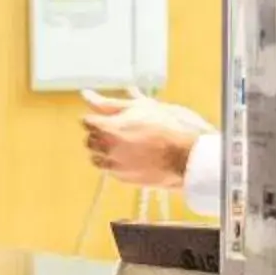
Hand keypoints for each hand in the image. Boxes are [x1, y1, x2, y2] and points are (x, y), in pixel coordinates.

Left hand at [81, 92, 209, 189]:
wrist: (189, 156)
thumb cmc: (169, 127)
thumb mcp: (140, 106)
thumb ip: (110, 103)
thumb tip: (88, 95)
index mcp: (108, 128)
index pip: (86, 121)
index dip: (97, 116)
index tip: (108, 115)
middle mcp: (107, 149)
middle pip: (89, 140)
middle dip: (99, 133)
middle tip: (118, 127)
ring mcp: (115, 166)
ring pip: (97, 158)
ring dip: (104, 150)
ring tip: (123, 144)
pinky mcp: (125, 179)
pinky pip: (110, 170)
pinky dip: (116, 163)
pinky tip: (132, 157)